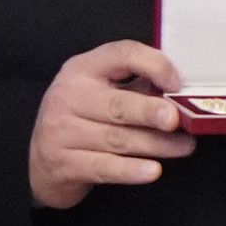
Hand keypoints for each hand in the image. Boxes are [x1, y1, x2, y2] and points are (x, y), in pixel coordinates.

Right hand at [27, 40, 195, 206]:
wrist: (42, 162)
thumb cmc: (83, 119)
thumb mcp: (104, 92)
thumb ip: (138, 86)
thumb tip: (183, 94)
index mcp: (83, 69)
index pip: (122, 54)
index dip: (153, 65)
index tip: (177, 84)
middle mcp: (68, 96)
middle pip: (118, 104)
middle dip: (151, 112)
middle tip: (177, 120)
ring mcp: (61, 131)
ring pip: (117, 139)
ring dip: (156, 145)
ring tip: (184, 147)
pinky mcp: (63, 164)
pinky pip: (104, 167)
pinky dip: (131, 170)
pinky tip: (153, 171)